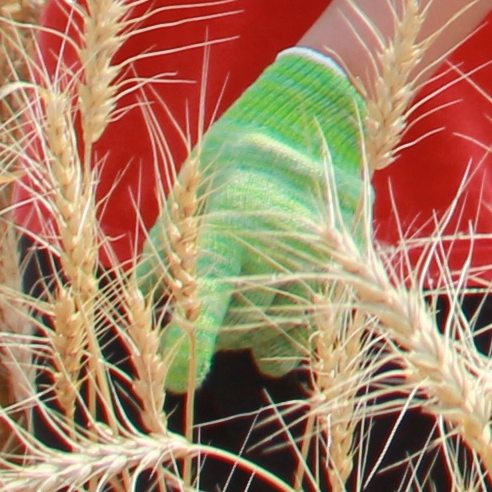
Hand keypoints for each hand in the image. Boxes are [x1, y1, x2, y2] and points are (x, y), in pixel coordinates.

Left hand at [144, 48, 371, 388]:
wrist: (315, 112)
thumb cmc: (235, 156)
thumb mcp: (189, 195)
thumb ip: (165, 259)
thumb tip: (143, 317)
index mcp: (230, 222)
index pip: (205, 301)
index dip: (187, 347)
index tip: (179, 379)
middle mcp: (277, 245)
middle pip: (236, 328)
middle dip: (215, 330)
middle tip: (211, 300)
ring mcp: (319, 259)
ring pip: (275, 340)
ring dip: (250, 338)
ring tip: (243, 302)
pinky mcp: (348, 266)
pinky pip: (309, 334)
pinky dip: (286, 340)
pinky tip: (272, 320)